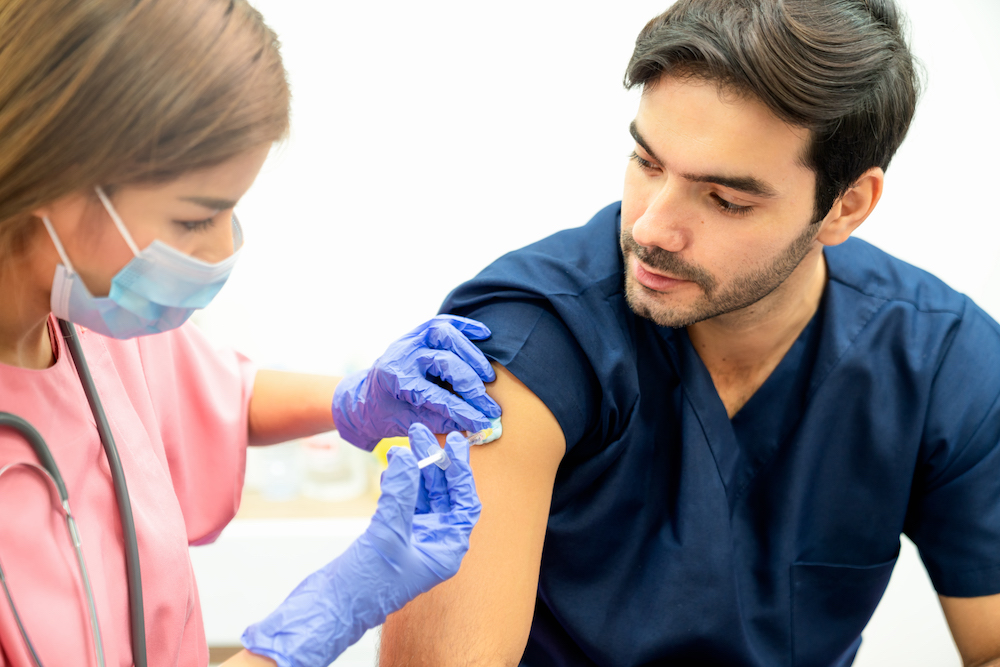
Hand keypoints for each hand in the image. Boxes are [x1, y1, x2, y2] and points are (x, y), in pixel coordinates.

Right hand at [240, 424, 480, 666]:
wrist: (329, 607)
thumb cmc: (365, 584)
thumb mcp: (388, 534)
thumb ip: (402, 494)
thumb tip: (408, 456)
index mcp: (446, 550)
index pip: (464, 503)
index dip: (461, 472)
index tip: (455, 442)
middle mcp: (433, 544)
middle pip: (443, 495)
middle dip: (433, 463)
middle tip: (420, 434)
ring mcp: (411, 540)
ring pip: (421, 496)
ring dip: (414, 470)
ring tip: (403, 444)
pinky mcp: (389, 537)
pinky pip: (401, 503)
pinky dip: (398, 485)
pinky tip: (391, 468)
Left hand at [331, 315, 500, 449]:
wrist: (365, 398)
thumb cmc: (386, 413)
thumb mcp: (409, 423)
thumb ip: (441, 422)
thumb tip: (477, 425)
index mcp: (395, 380)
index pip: (436, 396)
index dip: (463, 410)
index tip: (482, 422)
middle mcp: (402, 355)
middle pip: (444, 361)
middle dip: (471, 385)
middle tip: (489, 404)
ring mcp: (410, 340)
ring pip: (445, 334)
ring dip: (471, 355)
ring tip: (488, 376)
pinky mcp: (418, 333)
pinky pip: (444, 322)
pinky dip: (466, 327)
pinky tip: (484, 334)